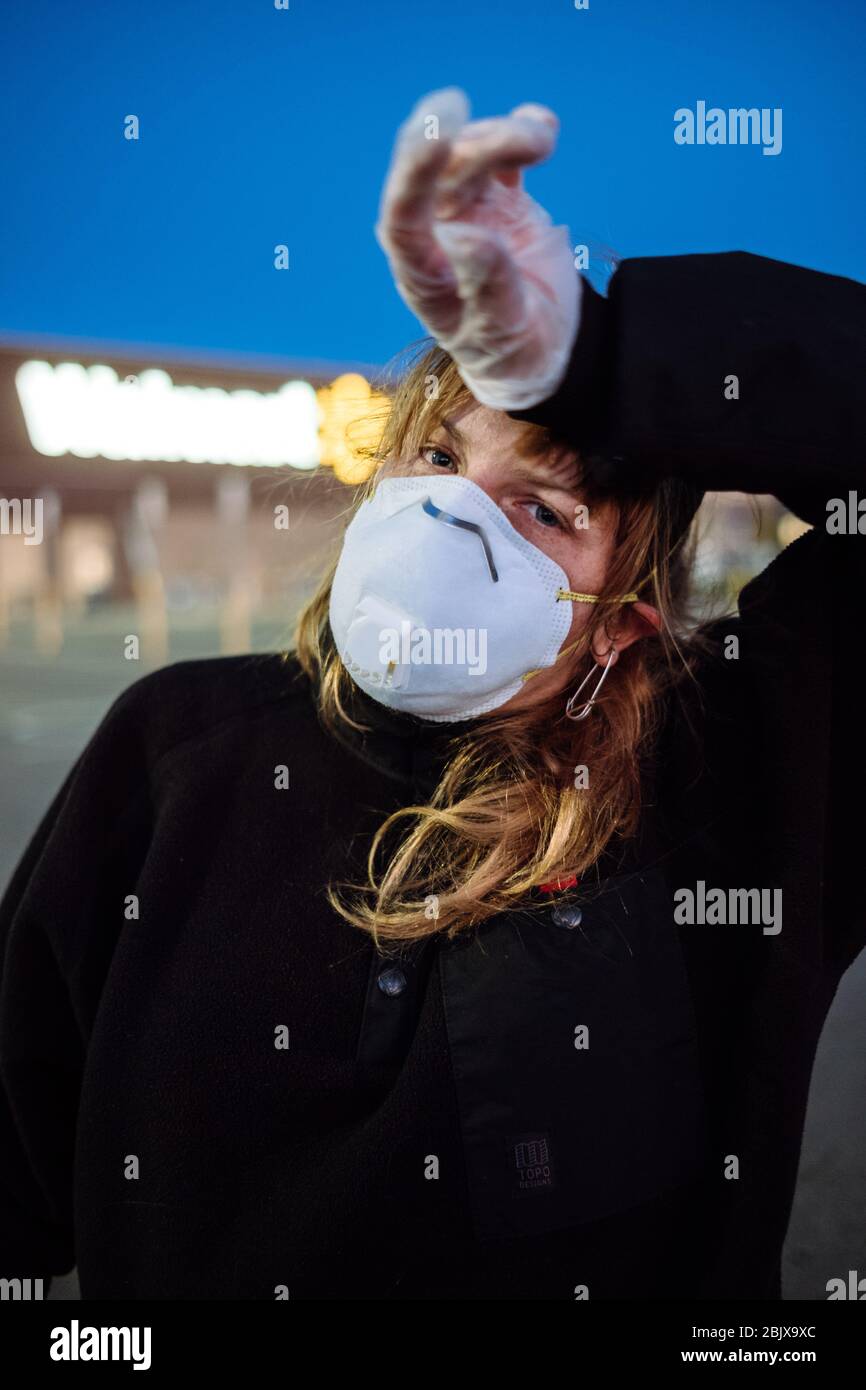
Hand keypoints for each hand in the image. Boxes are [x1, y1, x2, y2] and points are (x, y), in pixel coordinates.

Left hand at [374, 87, 581, 411]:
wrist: (539, 346)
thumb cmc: (509, 349)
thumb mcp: (502, 328)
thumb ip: (486, 285)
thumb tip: (462, 235)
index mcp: (423, 272)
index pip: (402, 218)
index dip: (413, 175)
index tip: (437, 137)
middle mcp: (436, 234)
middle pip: (439, 176)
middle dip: (460, 141)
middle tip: (488, 118)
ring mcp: (467, 211)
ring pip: (471, 156)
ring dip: (503, 137)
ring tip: (542, 142)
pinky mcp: (499, 199)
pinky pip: (503, 157)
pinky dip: (522, 133)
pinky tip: (543, 127)